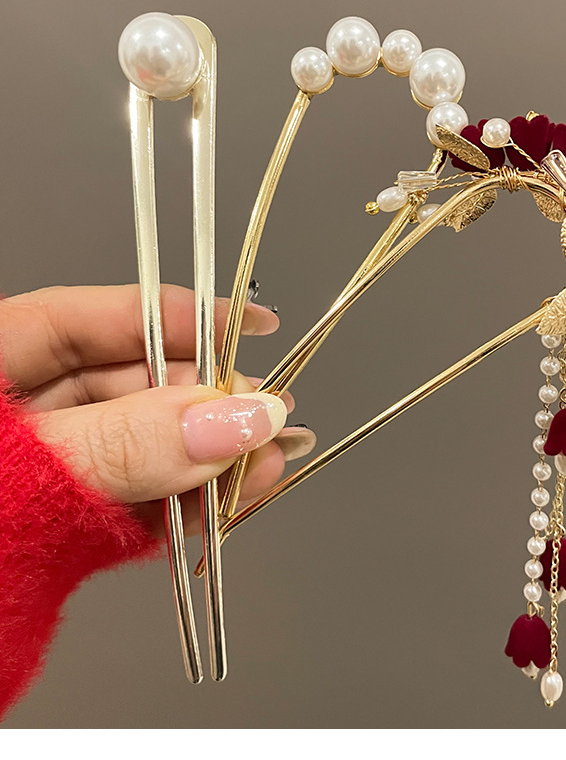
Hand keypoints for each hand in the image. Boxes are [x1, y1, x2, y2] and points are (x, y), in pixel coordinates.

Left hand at [0, 284, 315, 535]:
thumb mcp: (27, 467)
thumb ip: (127, 444)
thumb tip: (231, 420)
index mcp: (0, 355)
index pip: (107, 318)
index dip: (188, 316)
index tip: (255, 325)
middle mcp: (21, 403)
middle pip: (134, 383)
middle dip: (209, 407)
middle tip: (268, 423)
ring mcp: (38, 462)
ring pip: (140, 445)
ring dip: (203, 463)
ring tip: (258, 473)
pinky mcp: (52, 519)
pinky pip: (125, 500)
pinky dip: (172, 509)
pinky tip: (215, 511)